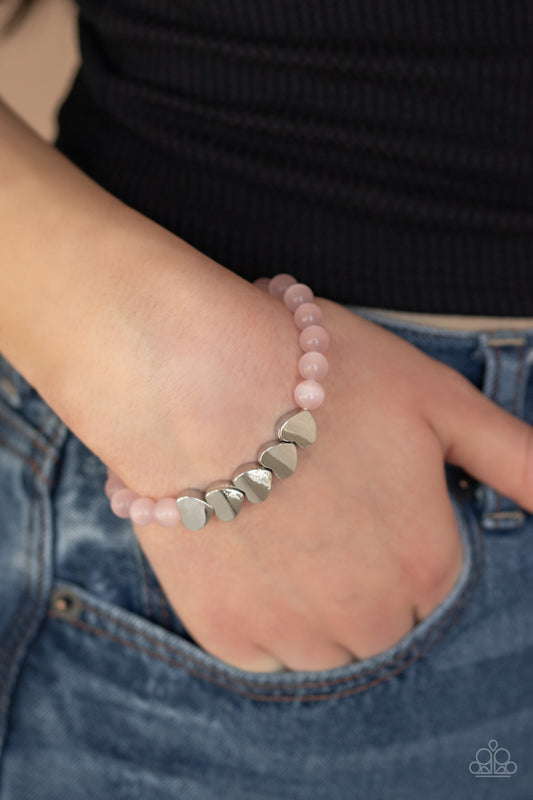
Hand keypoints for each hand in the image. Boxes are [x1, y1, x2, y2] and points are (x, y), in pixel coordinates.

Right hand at [132, 298, 532, 671]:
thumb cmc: (321, 374)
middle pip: (382, 622)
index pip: (433, 588)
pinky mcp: (224, 631)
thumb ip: (517, 460)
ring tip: (279, 523)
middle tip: (318, 504)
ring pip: (324, 646)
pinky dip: (258, 609)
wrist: (194, 376)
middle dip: (362, 576)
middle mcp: (367, 616)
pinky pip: (261, 649)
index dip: (398, 536)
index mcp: (426, 565)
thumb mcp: (439, 401)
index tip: (362, 494)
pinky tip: (245, 546)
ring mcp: (290, 631)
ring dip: (311, 602)